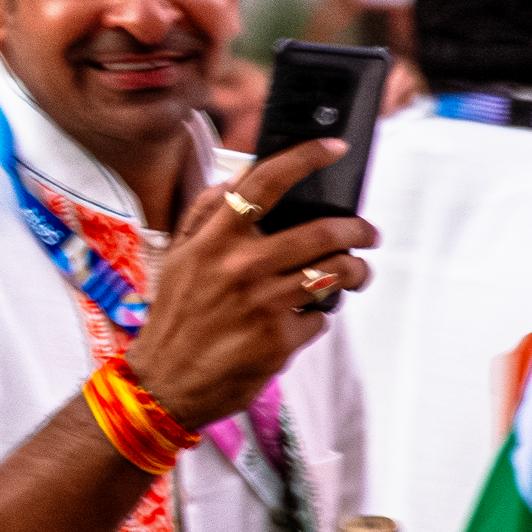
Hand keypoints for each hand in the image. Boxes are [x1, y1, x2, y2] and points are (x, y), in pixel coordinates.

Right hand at [121, 140, 375, 427]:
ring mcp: (264, 304)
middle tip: (366, 233)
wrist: (165, 383)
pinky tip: (298, 321)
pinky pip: (320, 317)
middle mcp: (241, 267)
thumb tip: (235, 181)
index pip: (264, 183)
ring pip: (336, 273)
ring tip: (355, 274)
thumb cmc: (174, 319)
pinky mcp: (280, 339)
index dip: (305, 158)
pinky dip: (316, 317)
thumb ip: (204, 216)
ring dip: (356, 271)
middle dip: (357, 230)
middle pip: (323, 231)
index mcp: (214, 241)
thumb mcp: (178, 259)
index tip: (333, 148)